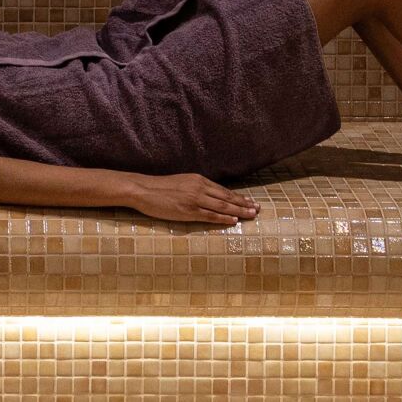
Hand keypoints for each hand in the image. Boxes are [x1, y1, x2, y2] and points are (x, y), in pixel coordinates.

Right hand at [121, 173, 260, 224]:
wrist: (143, 190)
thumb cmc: (159, 188)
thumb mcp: (182, 183)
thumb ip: (195, 188)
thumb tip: (208, 196)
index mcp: (199, 180)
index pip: (223, 190)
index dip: (239, 197)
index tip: (250, 201)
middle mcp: (199, 188)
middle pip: (227, 197)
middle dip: (244, 204)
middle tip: (258, 209)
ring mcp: (194, 199)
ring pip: (222, 206)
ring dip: (239, 211)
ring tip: (251, 215)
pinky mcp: (188, 210)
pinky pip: (210, 215)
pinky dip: (223, 218)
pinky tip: (233, 220)